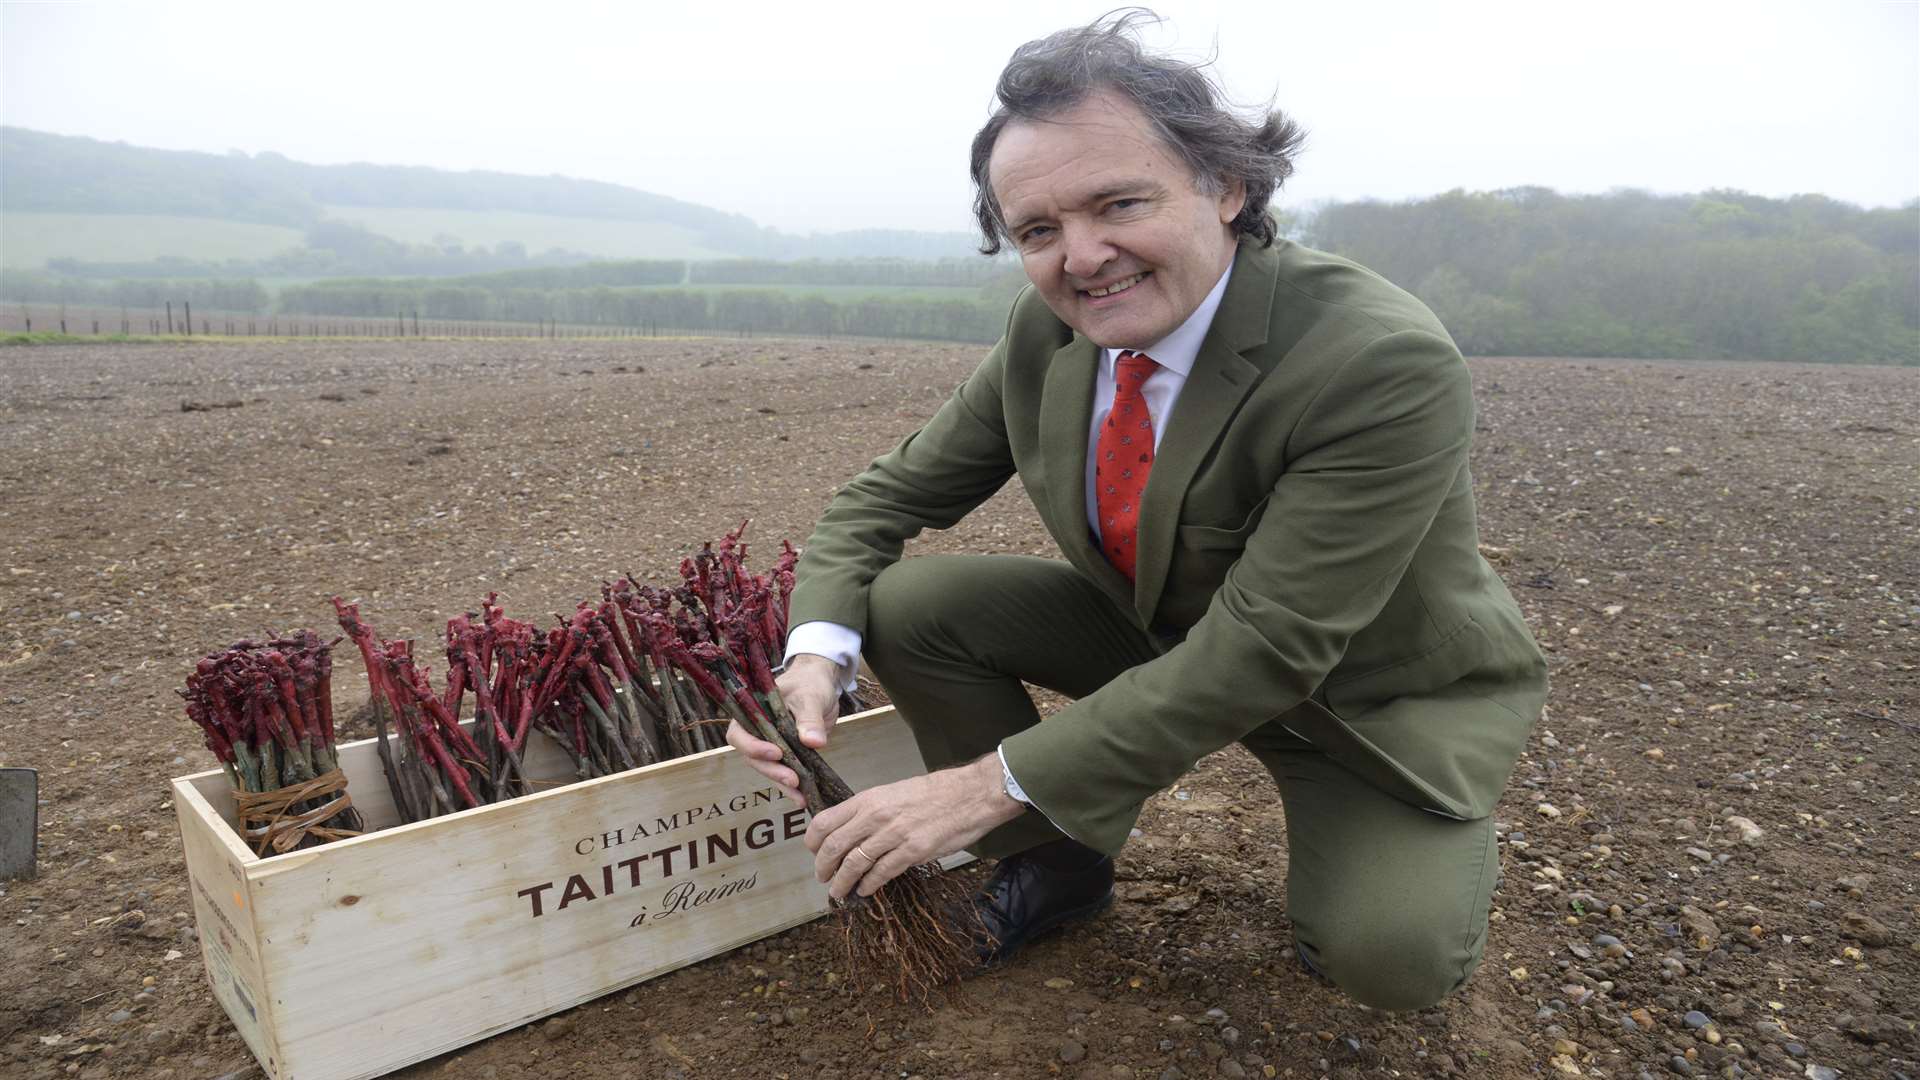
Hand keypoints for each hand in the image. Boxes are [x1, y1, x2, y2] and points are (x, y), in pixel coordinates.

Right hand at [723, 653, 840, 804]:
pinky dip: (793, 786)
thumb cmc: (810, 684)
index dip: (752, 747)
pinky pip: (784, 772)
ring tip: (800, 796)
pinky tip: (803, 797)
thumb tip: (814, 742)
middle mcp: (757, 731)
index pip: (739, 733)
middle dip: (771, 770)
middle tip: (792, 779)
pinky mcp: (786, 755)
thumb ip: (810, 719)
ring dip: (782, 783)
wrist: (821, 685)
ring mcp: (770, 744)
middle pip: (753, 757)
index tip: (776, 753)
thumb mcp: (811, 697)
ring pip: (768, 768)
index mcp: (753, 712)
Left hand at [805, 753, 1025, 899]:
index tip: (813, 853)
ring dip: (842, 882)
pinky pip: (881, 873)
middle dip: (823, 867)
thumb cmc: (933, 793)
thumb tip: (848, 832)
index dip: (813, 843)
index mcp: (868, 799)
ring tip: (839, 891)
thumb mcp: (892, 793)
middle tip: (822, 878)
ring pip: (854, 864)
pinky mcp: (913, 852)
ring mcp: (894, 834)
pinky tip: (865, 890)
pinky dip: (869, 885)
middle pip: (834, 847)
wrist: (970, 794)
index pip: (825, 822)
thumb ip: (869, 811)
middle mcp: (876, 816)